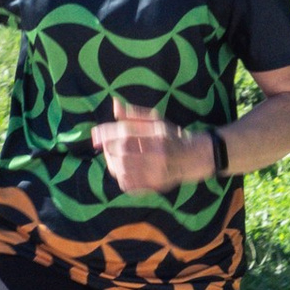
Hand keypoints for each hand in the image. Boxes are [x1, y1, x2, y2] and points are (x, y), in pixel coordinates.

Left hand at [91, 98, 208, 192]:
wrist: (194, 157)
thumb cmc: (172, 136)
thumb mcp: (156, 120)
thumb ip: (134, 114)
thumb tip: (114, 104)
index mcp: (158, 133)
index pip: (126, 132)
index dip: (107, 133)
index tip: (95, 135)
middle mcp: (159, 151)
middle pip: (122, 150)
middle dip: (108, 148)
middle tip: (104, 146)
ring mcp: (158, 170)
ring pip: (123, 169)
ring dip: (112, 163)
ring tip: (112, 158)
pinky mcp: (156, 184)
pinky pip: (130, 184)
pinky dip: (120, 178)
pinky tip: (121, 171)